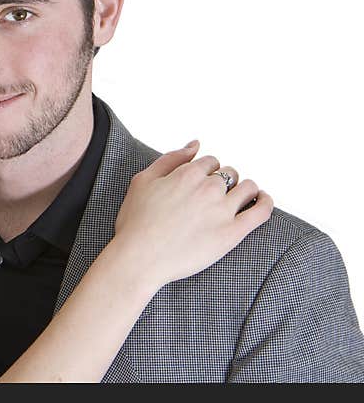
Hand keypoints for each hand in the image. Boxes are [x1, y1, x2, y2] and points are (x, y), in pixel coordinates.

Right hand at [112, 141, 273, 289]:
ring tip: (239, 199)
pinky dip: (266, 202)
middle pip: (229, 173)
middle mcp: (208, 187)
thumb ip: (171, 158)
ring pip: (248, 188)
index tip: (200, 184)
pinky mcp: (233, 232)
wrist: (139, 258)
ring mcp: (223, 210)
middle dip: (224, 181)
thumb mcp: (143, 180)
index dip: (206, 172)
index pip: (210, 161)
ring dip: (246, 189)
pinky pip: (262, 211)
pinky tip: (263, 200)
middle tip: (213, 198)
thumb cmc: (136, 221)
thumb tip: (195, 144)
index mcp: (187, 173)